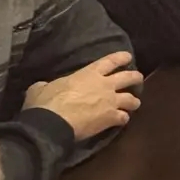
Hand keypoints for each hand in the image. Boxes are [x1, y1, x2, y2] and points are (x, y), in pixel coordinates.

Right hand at [23, 52, 142, 140]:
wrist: (52, 123)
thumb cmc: (45, 102)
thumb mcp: (40, 88)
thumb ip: (47, 85)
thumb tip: (43, 86)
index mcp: (89, 73)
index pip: (111, 60)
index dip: (121, 57)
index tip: (128, 57)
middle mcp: (105, 85)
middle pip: (129, 77)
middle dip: (136, 77)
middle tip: (138, 79)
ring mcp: (111, 101)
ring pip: (131, 99)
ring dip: (133, 101)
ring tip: (134, 104)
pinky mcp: (111, 118)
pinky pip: (123, 117)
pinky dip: (123, 119)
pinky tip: (121, 121)